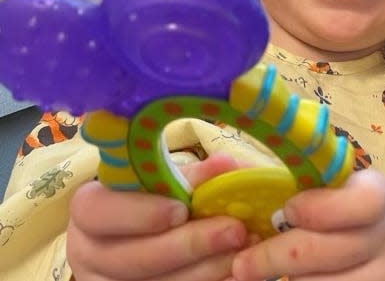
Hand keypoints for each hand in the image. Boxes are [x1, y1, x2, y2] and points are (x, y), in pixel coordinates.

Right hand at [67, 153, 251, 280]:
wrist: (137, 235)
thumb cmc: (151, 199)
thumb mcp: (164, 182)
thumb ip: (192, 175)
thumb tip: (226, 166)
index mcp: (90, 212)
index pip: (98, 211)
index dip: (140, 213)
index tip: (182, 210)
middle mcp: (90, 254)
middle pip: (132, 258)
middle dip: (189, 245)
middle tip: (234, 231)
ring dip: (205, 270)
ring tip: (243, 251)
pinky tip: (236, 273)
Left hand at [231, 169, 384, 280]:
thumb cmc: (344, 211)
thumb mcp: (333, 189)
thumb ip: (292, 180)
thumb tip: (229, 169)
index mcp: (377, 194)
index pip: (360, 201)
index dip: (318, 208)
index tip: (286, 211)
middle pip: (328, 251)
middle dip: (275, 257)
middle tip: (242, 264)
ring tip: (265, 273)